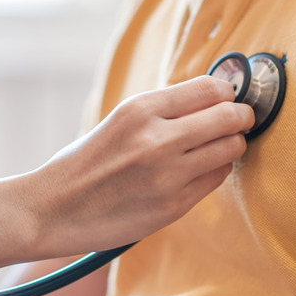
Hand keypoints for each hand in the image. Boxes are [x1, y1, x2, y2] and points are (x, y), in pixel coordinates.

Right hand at [25, 75, 254, 257]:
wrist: (54, 208)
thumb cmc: (85, 162)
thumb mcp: (118, 121)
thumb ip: (163, 110)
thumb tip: (214, 97)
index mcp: (139, 110)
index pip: (210, 88)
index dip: (227, 92)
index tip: (227, 98)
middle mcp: (156, 139)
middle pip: (228, 117)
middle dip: (241, 117)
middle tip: (239, 120)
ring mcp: (167, 175)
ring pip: (230, 149)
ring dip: (231, 145)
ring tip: (217, 147)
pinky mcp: (172, 206)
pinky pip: (215, 179)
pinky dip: (214, 171)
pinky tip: (197, 171)